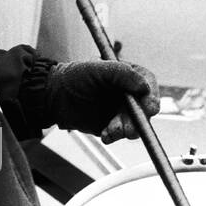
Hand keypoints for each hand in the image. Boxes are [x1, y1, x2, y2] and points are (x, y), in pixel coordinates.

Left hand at [44, 60, 159, 139]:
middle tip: (129, 128)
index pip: (148, 84)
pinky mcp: (112, 125)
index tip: (150, 108)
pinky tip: (105, 135)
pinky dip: (115, 136)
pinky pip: (119, 134)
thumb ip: (120, 73)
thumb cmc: (74, 76)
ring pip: (135, 124)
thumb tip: (144, 86)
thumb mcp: (96, 69)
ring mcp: (121, 111)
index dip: (152, 97)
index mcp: (128, 75)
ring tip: (111, 130)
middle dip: (138, 120)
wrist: (53, 95)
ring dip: (126, 130)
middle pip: (145, 108)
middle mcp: (129, 94)